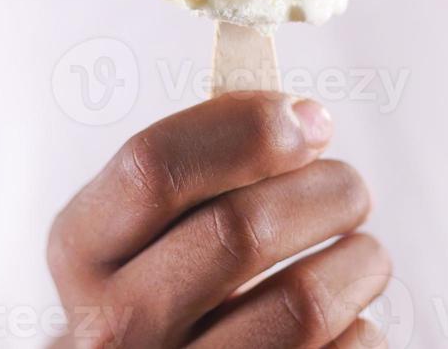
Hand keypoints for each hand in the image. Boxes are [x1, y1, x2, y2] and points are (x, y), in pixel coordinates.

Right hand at [48, 92, 390, 347]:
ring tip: (363, 251)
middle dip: (323, 191)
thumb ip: (207, 160)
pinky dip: (357, 326)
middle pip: (240, 231)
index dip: (245, 129)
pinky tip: (343, 316)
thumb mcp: (154, 220)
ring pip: (300, 304)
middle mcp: (113, 327)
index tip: (306, 120)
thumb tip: (304, 120)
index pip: (154, 166)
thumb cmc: (173, 280)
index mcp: (84, 248)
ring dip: (357, 261)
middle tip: (350, 186)